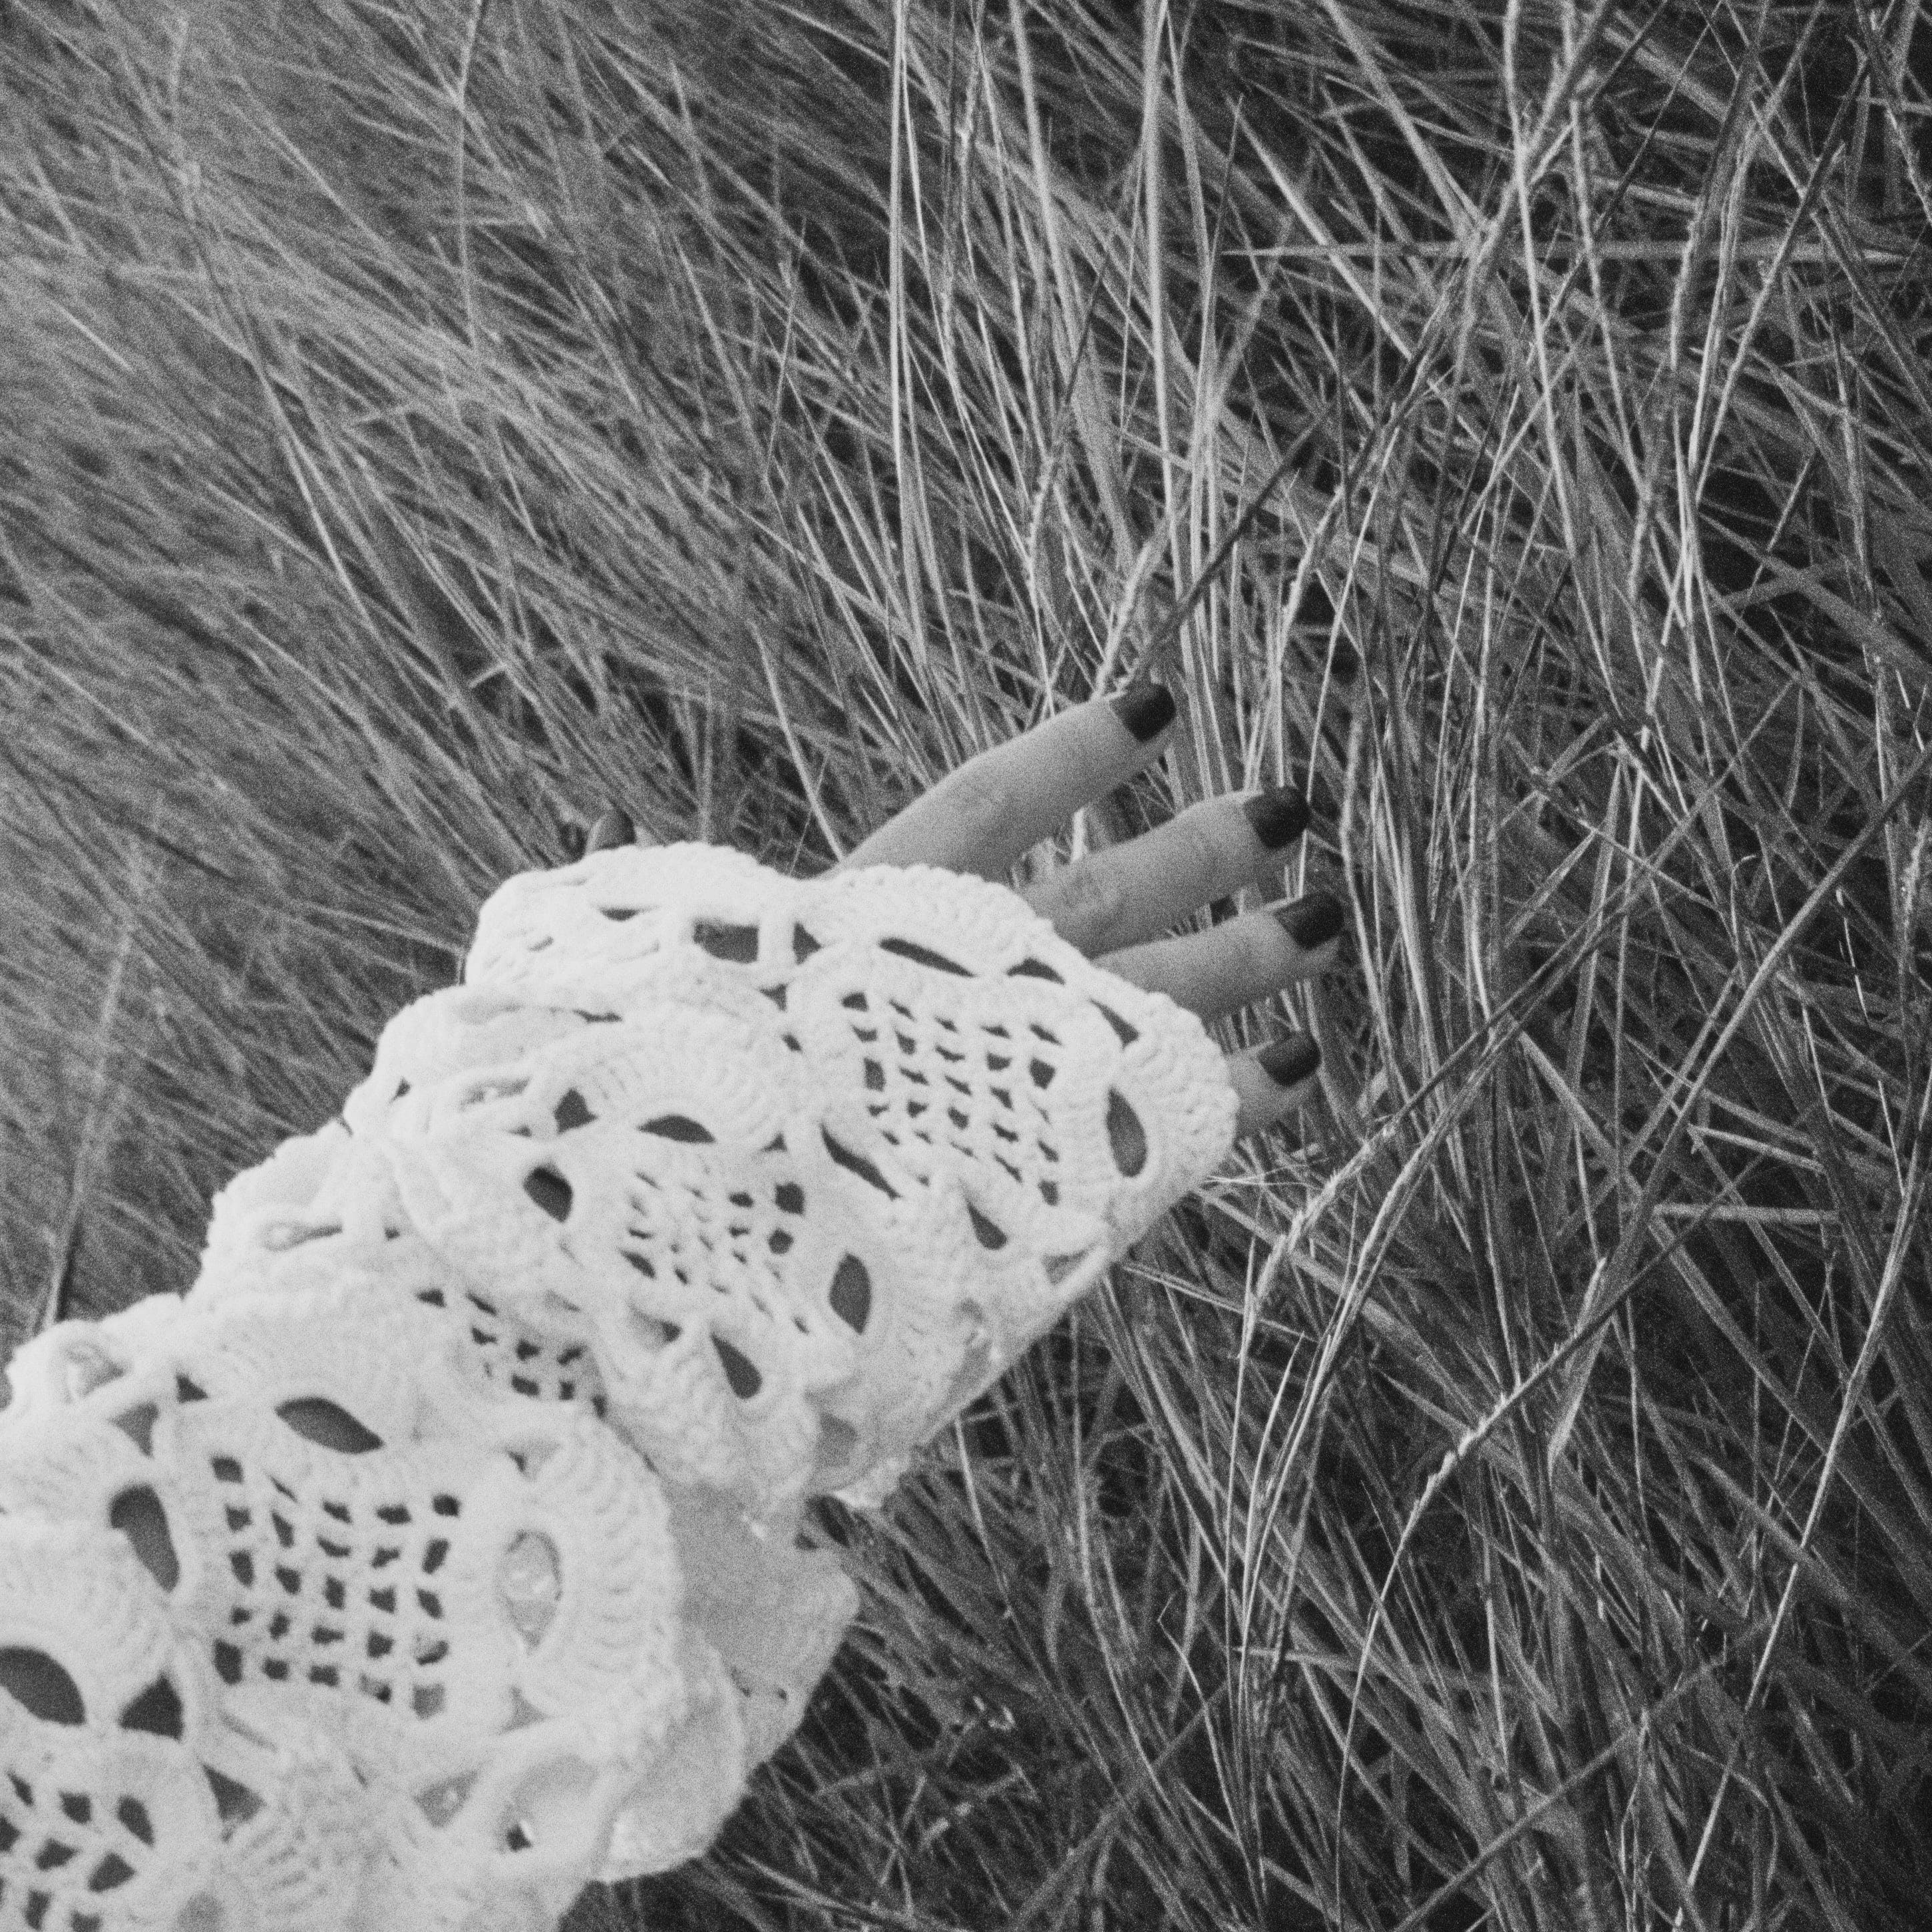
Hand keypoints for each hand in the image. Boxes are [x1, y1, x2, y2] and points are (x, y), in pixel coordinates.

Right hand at [599, 677, 1343, 1134]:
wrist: (692, 1227)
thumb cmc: (643, 1120)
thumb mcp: (641, 999)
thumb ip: (684, 956)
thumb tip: (601, 885)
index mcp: (858, 923)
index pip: (985, 805)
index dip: (1071, 753)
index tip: (1152, 703)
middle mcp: (956, 978)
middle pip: (1109, 890)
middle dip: (1202, 848)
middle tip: (1289, 803)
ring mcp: (1015, 1068)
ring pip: (1166, 989)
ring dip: (1254, 950)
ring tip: (1330, 911)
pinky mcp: (1057, 1162)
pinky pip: (1181, 1115)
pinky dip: (1246, 1093)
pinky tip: (1307, 1065)